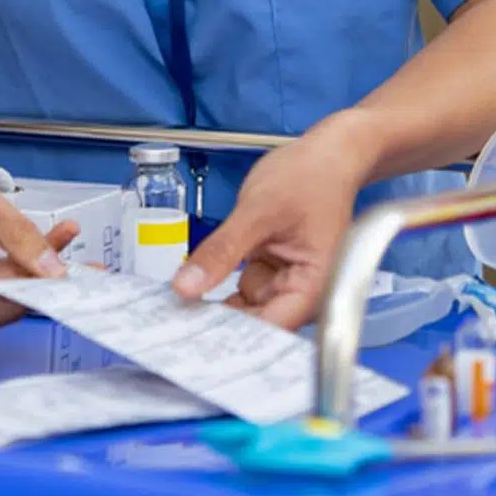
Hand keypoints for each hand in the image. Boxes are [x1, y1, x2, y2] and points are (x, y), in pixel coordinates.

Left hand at [171, 119, 372, 331]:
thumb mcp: (258, 211)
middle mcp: (304, 294)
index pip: (270, 330)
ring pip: (244, 311)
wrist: (326, 155)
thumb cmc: (312, 176)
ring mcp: (286, 284)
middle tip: (169, 328)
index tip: (189, 341)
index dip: (230, 340)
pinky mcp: (271, 273)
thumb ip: (222, 251)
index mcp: (314, 287)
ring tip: (172, 314)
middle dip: (216, 327)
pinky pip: (241, 291)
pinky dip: (219, 289)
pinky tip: (192, 289)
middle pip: (257, 326)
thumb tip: (186, 287)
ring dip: (213, 310)